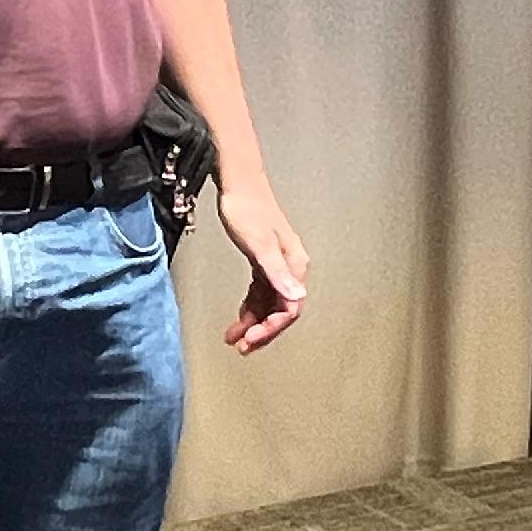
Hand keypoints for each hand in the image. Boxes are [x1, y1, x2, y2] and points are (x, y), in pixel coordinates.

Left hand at [214, 180, 307, 354]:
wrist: (237, 182)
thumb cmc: (246, 208)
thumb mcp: (259, 245)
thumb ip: (277, 274)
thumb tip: (297, 297)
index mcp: (294, 265)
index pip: (289, 308)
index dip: (271, 328)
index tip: (251, 340)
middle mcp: (290, 267)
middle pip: (280, 310)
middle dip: (261, 331)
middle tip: (242, 347)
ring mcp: (277, 264)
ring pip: (269, 303)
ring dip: (253, 322)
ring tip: (234, 339)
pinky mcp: (264, 260)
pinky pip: (260, 292)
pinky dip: (250, 307)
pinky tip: (238, 318)